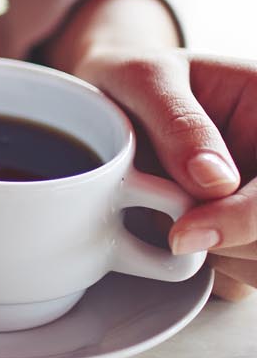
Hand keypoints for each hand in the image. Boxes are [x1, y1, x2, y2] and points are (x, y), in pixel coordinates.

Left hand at [48, 0, 256, 298]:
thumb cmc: (132, 82)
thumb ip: (178, 123)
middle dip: (224, 243)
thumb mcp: (144, 79)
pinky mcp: (253, 237)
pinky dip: (205, 269)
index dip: (242, 218)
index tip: (179, 234)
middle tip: (162, 220)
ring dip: (212, 258)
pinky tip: (176, 230)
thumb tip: (215, 181)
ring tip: (166, 211)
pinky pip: (240, 278)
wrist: (114, 101)